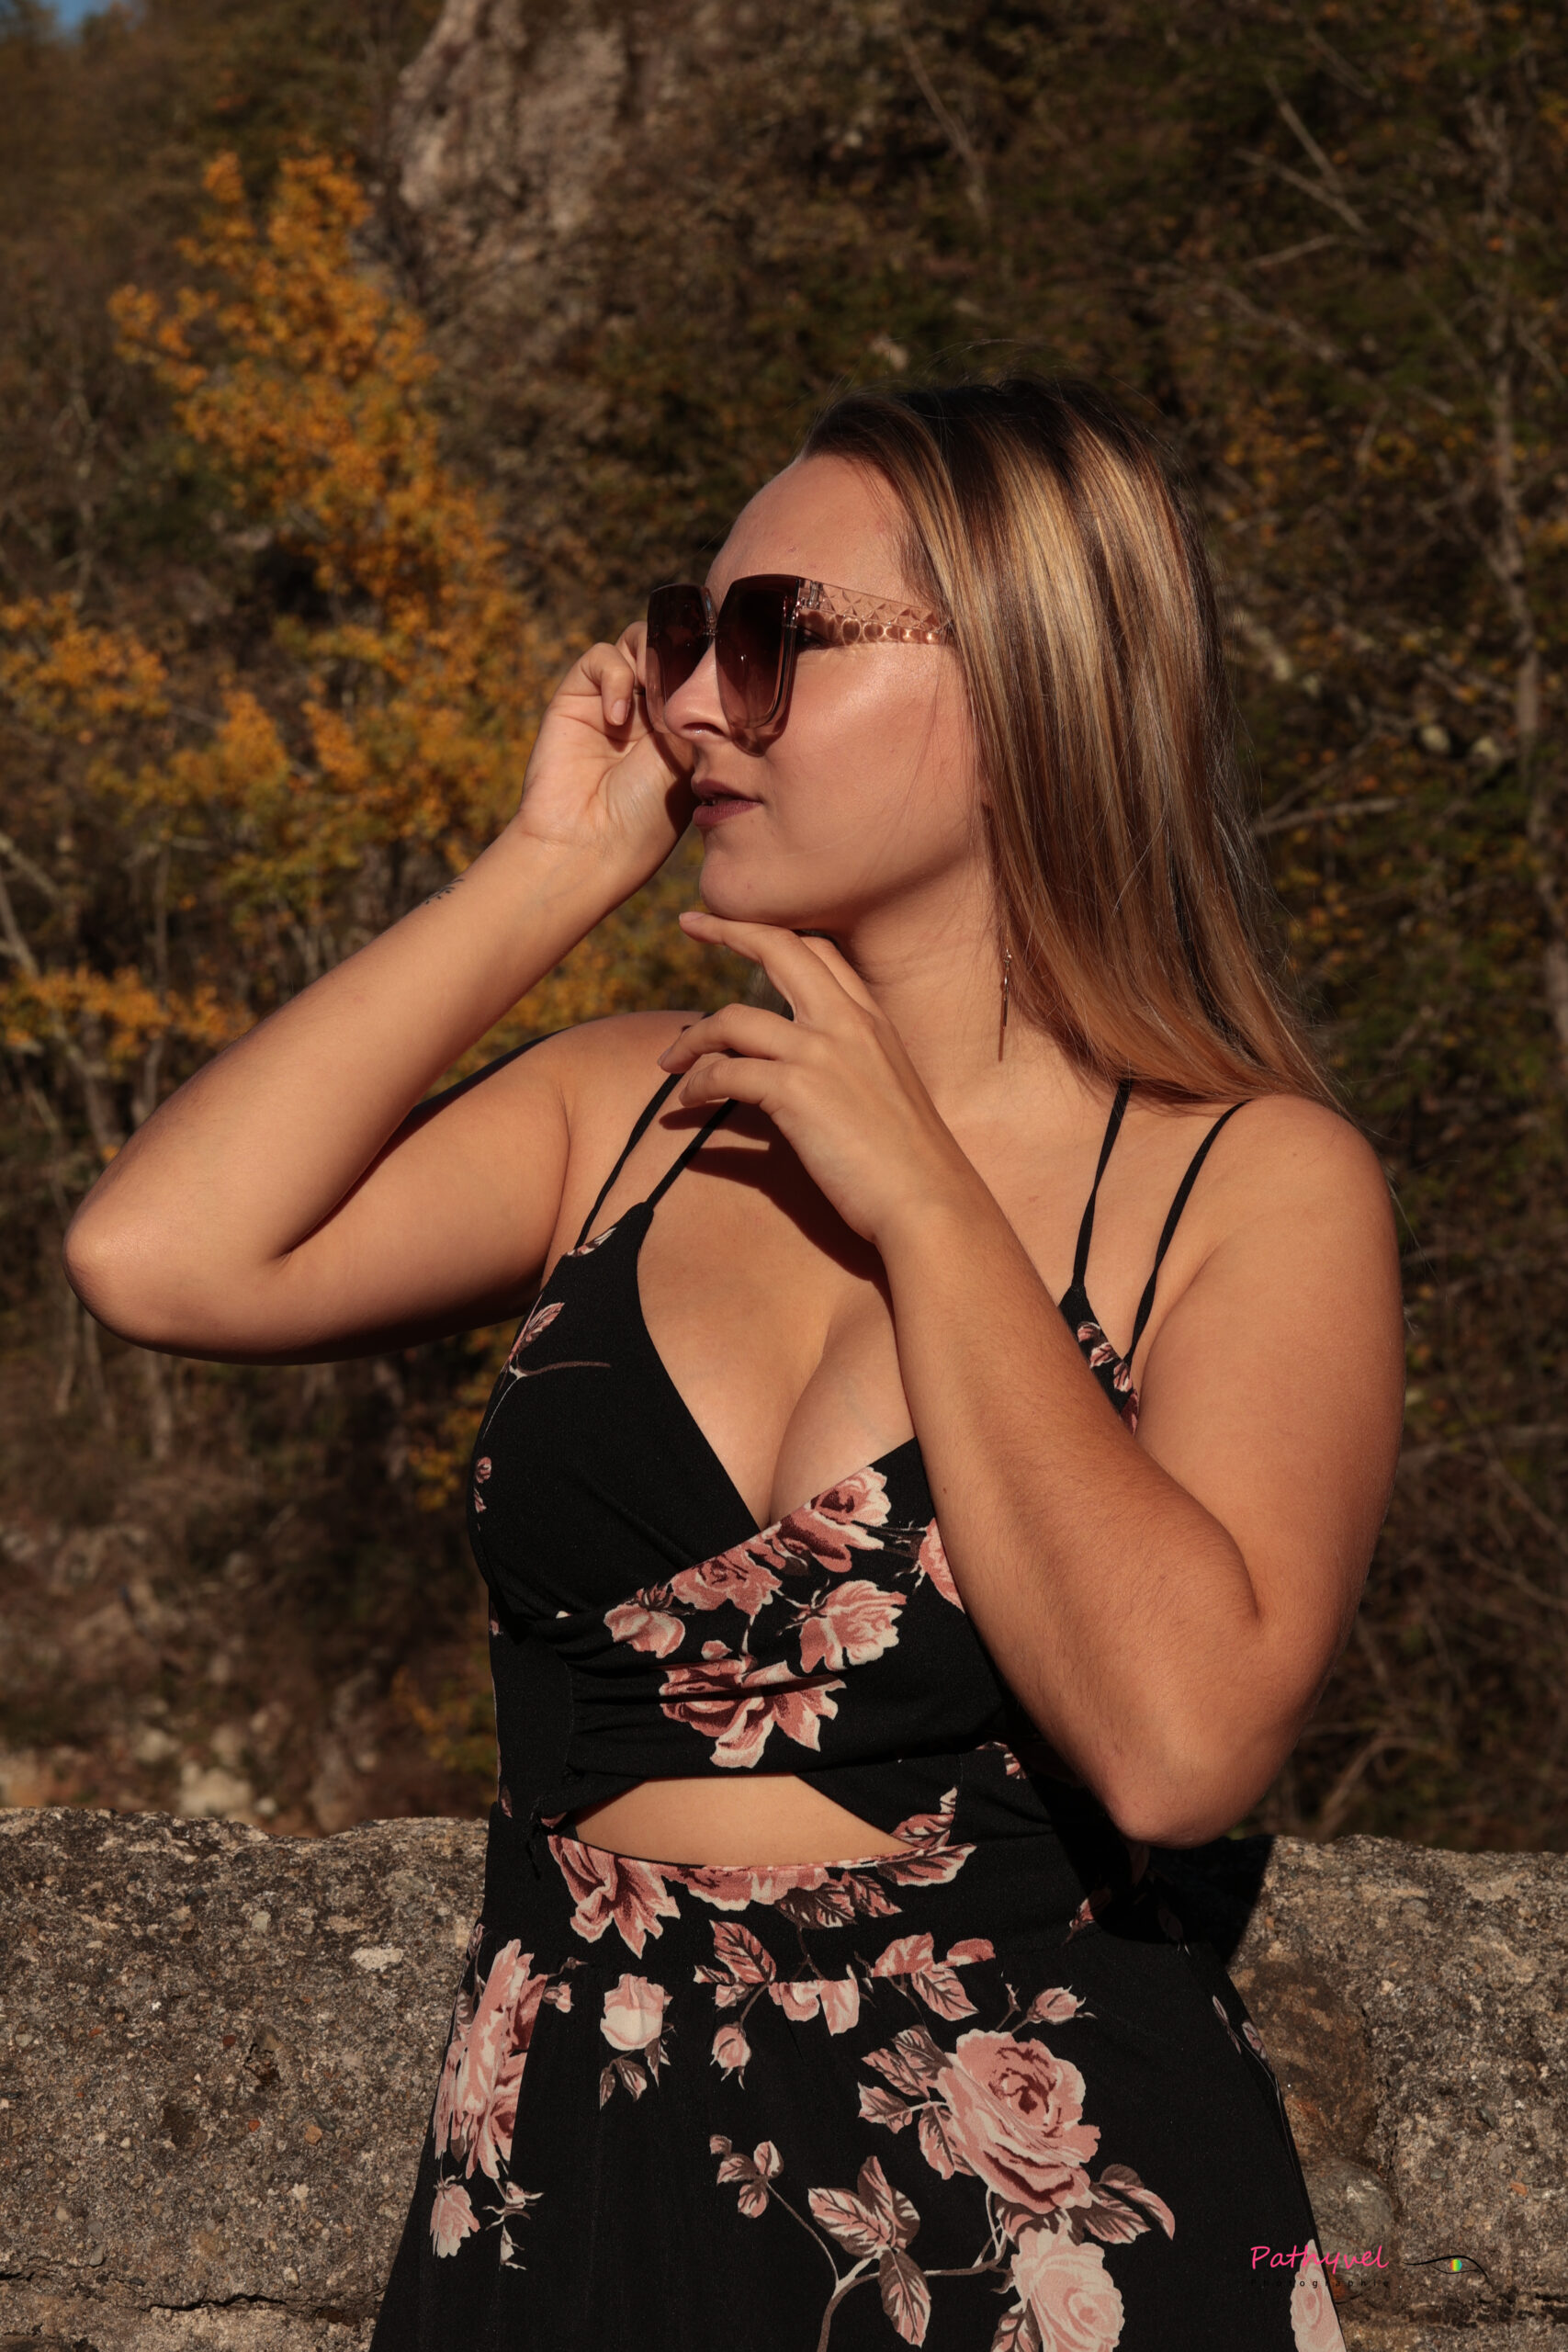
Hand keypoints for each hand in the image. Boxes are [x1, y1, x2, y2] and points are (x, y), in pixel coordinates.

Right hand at [512, 623, 694, 887]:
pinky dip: (614, 675)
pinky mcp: (577, 697)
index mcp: (685, 726)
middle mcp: (650, 709)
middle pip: (674, 646)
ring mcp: (614, 700)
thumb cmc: (646, 819)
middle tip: (686, 692)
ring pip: (640, 640)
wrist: (586, 846)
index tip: (719, 677)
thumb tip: (711, 664)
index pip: (701, 671)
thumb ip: (702, 712)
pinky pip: (602, 657)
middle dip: (685, 657)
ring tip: (655, 707)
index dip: (710, 663)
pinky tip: (617, 718)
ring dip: (653, 659)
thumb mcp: (693, 763)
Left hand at [658, 914, 983, 1247]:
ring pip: (732, 1019)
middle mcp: (847, 1023)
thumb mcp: (888, 1092)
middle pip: (778, 949)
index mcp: (873, 1020)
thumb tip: (809, 1076)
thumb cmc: (912, 1165)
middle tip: (690, 924)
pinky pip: (724, 1074)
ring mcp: (821, 1054)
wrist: (931, 1202)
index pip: (820, 952)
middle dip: (728, 929)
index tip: (740, 929)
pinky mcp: (796, 1092)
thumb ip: (852, 1066)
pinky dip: (696, 1086)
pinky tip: (687, 1104)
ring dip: (690, 1040)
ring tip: (669, 1063)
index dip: (775, 934)